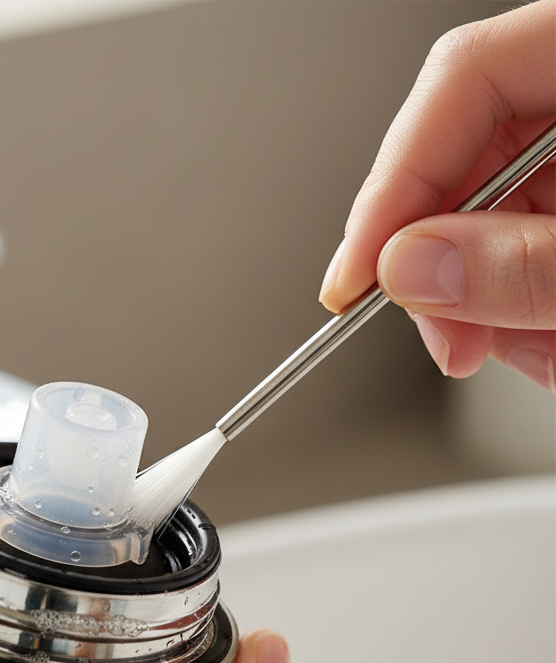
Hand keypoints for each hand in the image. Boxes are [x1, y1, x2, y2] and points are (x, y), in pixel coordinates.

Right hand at [319, 0, 554, 390]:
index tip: (357, 276)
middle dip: (443, 267)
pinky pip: (527, 245)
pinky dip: (523, 309)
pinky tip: (545, 341)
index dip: (394, 181)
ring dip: (487, 305)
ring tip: (527, 353)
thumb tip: (411, 269)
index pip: (463, 79)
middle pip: (466, 157)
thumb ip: (528, 262)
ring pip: (493, 218)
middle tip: (444, 338)